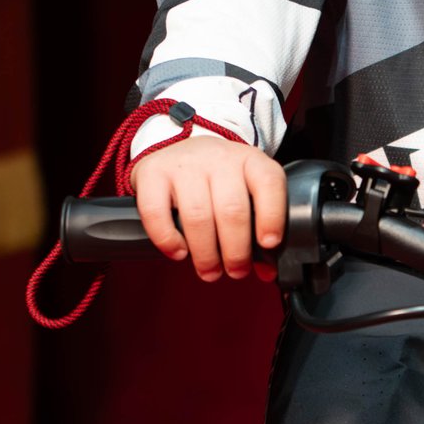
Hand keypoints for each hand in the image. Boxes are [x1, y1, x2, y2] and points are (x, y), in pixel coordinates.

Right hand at [132, 134, 287, 279]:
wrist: (180, 152)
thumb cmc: (219, 181)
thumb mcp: (246, 191)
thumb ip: (259, 227)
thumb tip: (267, 270)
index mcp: (250, 160)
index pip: (268, 183)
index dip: (271, 217)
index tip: (269, 244)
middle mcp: (218, 158)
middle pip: (231, 210)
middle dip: (236, 251)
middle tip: (236, 271)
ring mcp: (184, 164)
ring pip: (197, 216)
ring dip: (206, 253)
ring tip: (210, 271)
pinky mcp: (152, 173)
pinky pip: (156, 212)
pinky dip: (168, 239)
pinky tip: (179, 252)